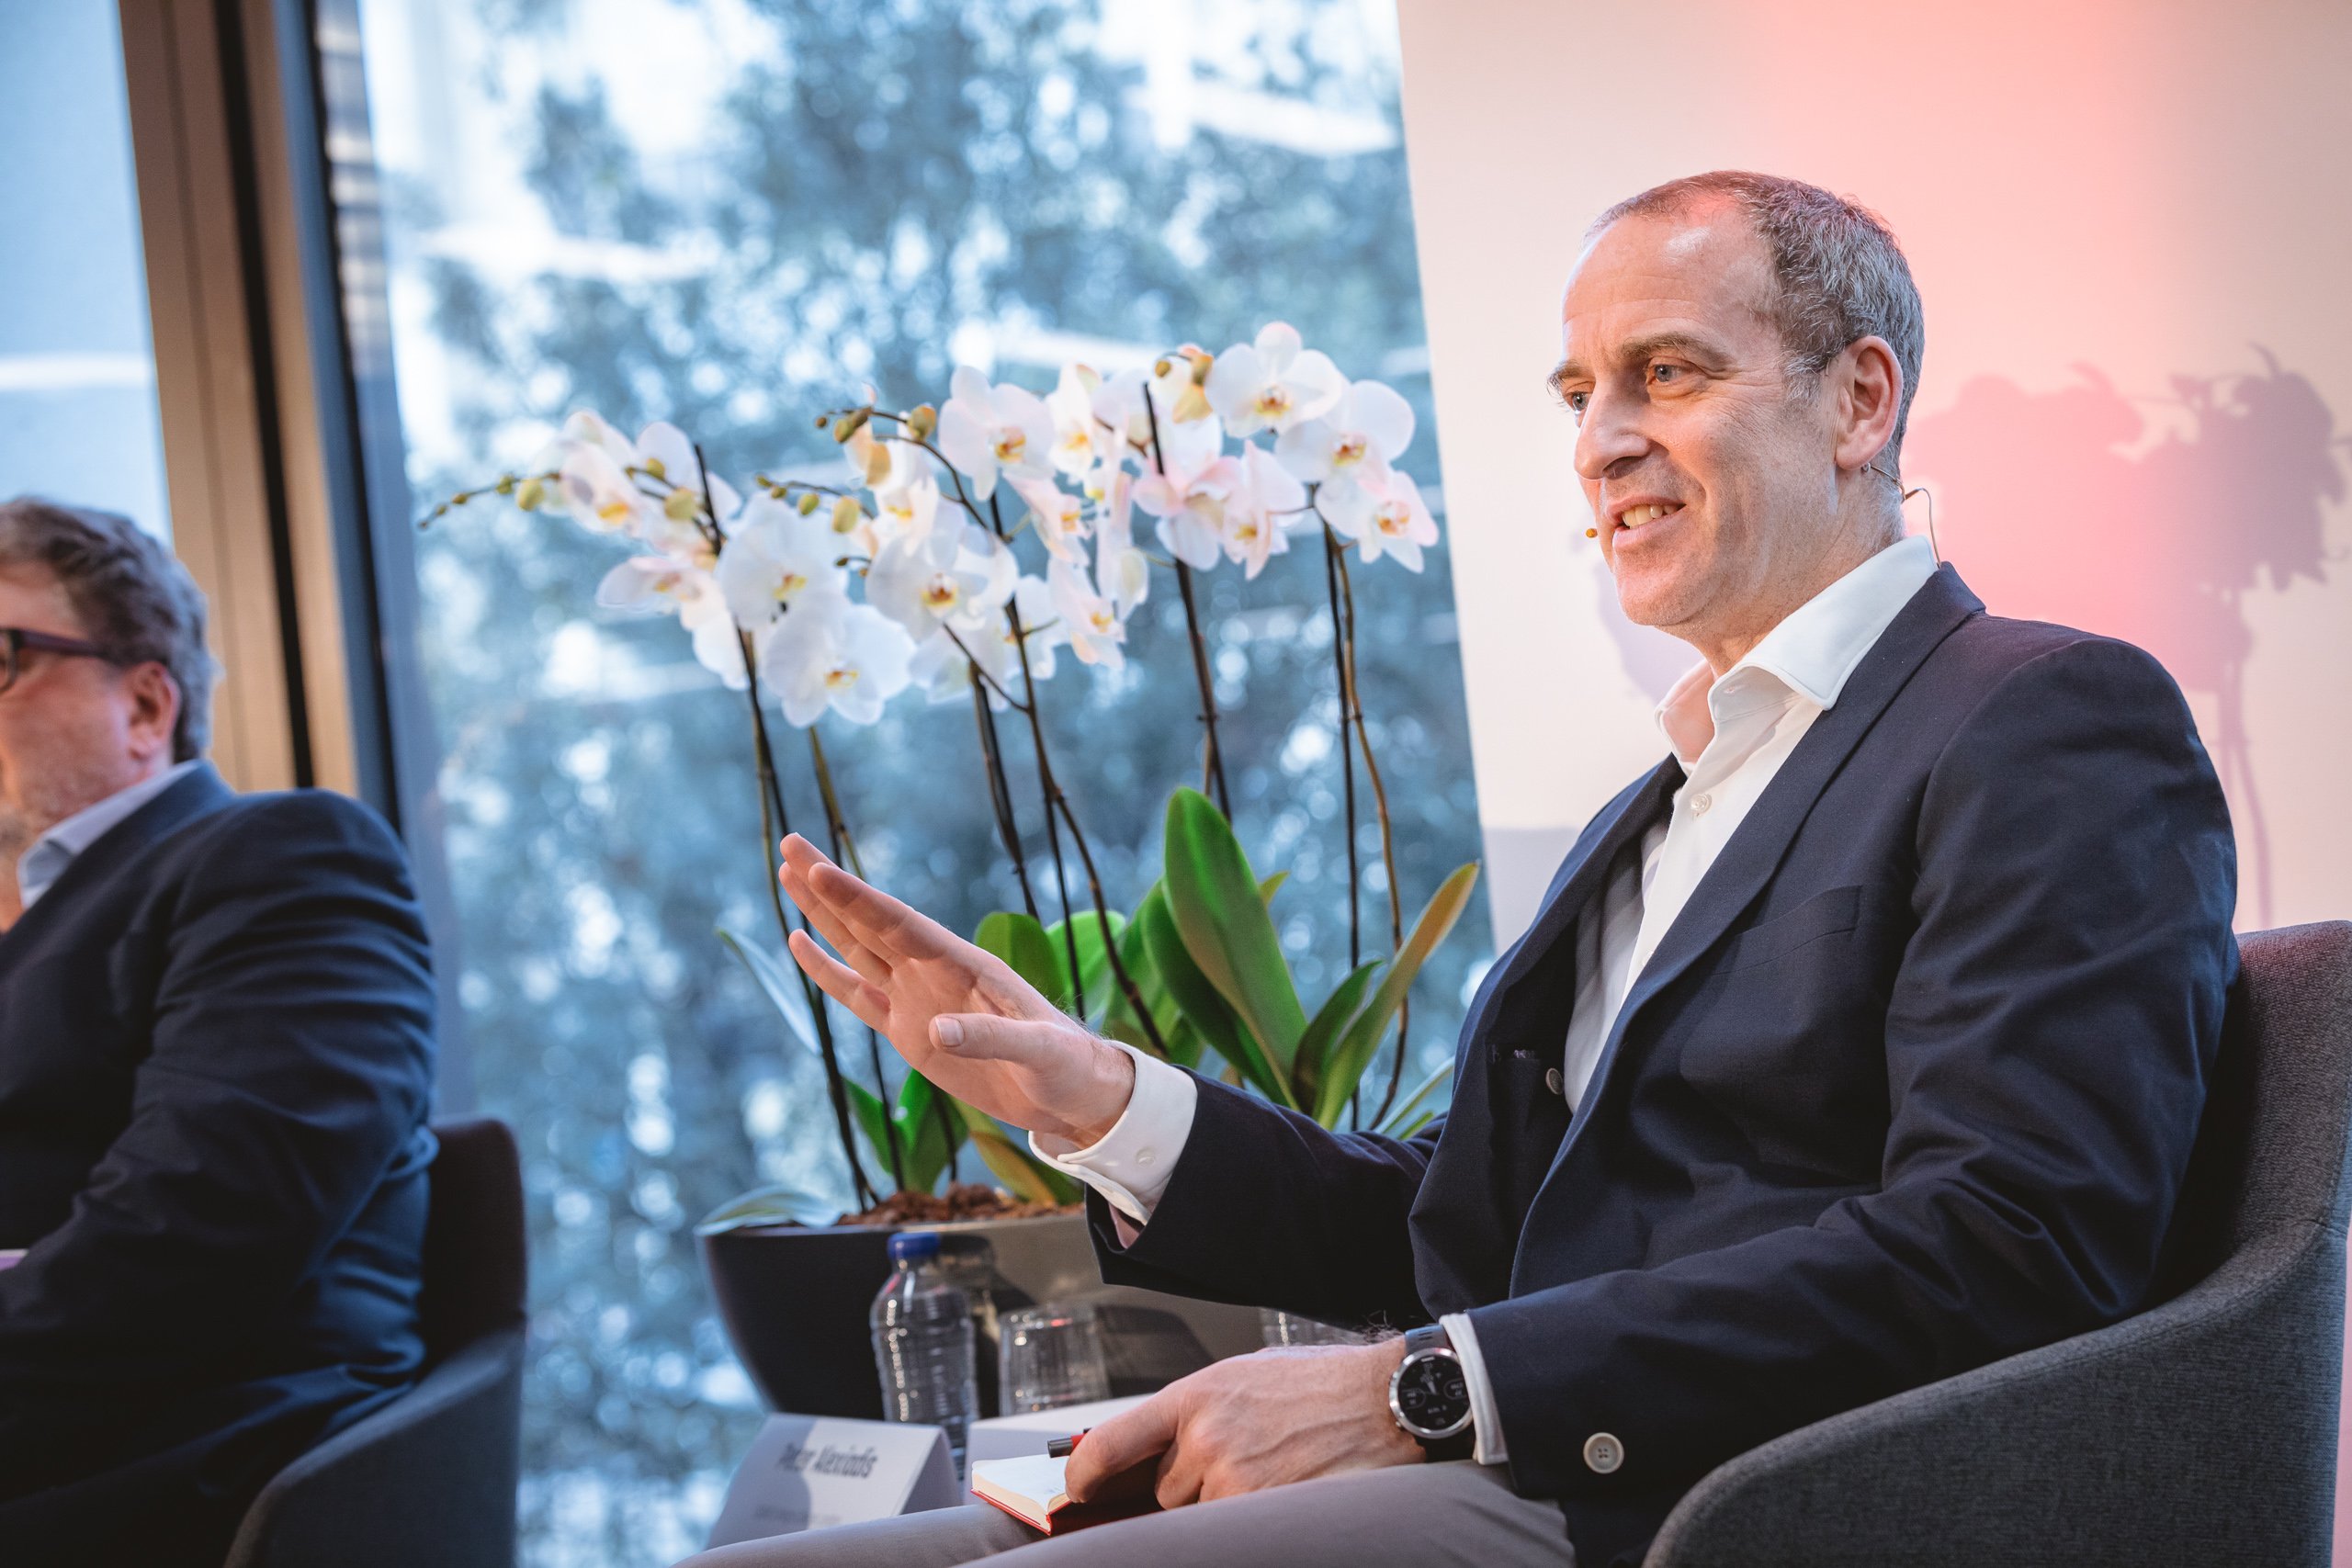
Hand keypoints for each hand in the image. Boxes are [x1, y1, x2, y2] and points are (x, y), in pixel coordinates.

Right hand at [776, 834, 1135, 1144]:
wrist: (1070, 1094)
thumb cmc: (1066, 1064)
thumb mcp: (1039, 1051)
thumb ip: (991, 1037)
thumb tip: (933, 1031)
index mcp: (965, 965)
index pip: (900, 924)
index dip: (858, 898)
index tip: (820, 868)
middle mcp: (934, 972)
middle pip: (870, 922)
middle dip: (829, 886)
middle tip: (789, 842)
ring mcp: (918, 999)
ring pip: (857, 947)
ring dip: (823, 914)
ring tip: (788, 873)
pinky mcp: (909, 1033)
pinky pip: (857, 995)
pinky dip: (827, 970)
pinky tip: (800, 942)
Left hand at [1065, 1341, 1423, 1508]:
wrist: (1388, 1400)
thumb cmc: (1324, 1385)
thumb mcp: (1249, 1375)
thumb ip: (1199, 1407)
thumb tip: (1155, 1445)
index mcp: (1196, 1394)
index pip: (1109, 1444)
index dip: (1085, 1475)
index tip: (1081, 1490)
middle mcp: (1206, 1436)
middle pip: (1164, 1491)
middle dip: (1193, 1486)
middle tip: (1245, 1460)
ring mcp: (1232, 1478)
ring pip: (1200, 1515)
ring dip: (1225, 1504)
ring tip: (1275, 1469)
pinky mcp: (1262, 1510)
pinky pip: (1231, 1531)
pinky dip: (1251, 1520)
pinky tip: (1285, 1490)